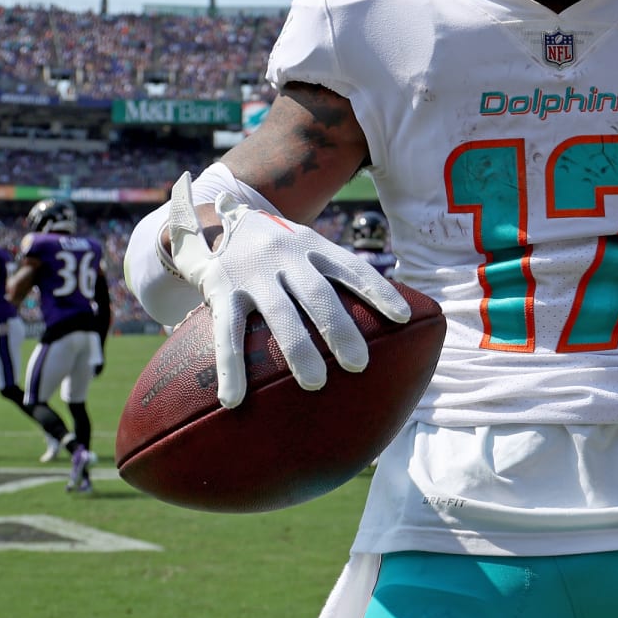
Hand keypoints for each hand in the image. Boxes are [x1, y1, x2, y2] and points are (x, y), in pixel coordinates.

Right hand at [163, 172, 410, 406]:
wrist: (214, 217)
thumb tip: (391, 318)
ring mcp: (253, 273)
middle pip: (318, 293)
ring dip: (298, 348)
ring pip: (279, 313)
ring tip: (316, 383)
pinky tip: (234, 399)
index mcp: (313, 246)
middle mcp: (286, 256)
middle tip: (360, 364)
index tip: (403, 317)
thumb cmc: (277, 248)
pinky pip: (225, 332)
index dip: (379, 290)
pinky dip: (231, 366)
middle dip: (340, 328)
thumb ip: (334, 274)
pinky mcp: (221, 288)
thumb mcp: (305, 246)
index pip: (352, 267)